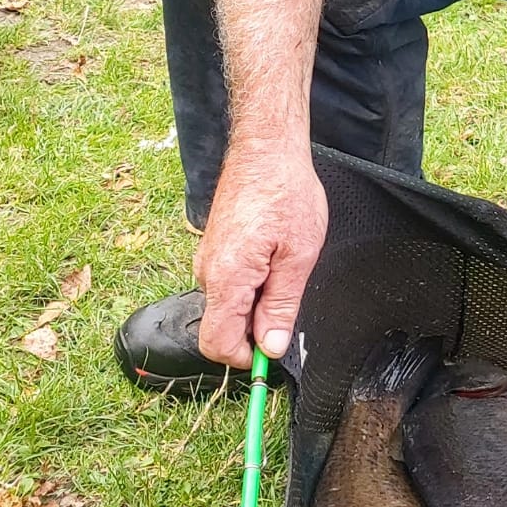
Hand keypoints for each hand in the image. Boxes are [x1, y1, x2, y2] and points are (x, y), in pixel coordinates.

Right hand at [193, 141, 328, 367]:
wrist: (265, 150)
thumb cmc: (286, 192)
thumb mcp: (299, 254)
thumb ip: (283, 305)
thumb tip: (272, 346)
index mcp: (227, 278)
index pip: (218, 345)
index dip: (248, 357)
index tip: (275, 347)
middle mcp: (207, 272)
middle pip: (224, 328)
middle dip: (257, 324)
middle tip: (289, 291)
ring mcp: (207, 260)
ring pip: (229, 306)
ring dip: (257, 301)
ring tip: (284, 264)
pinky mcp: (213, 250)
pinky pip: (229, 284)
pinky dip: (251, 283)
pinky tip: (273, 255)